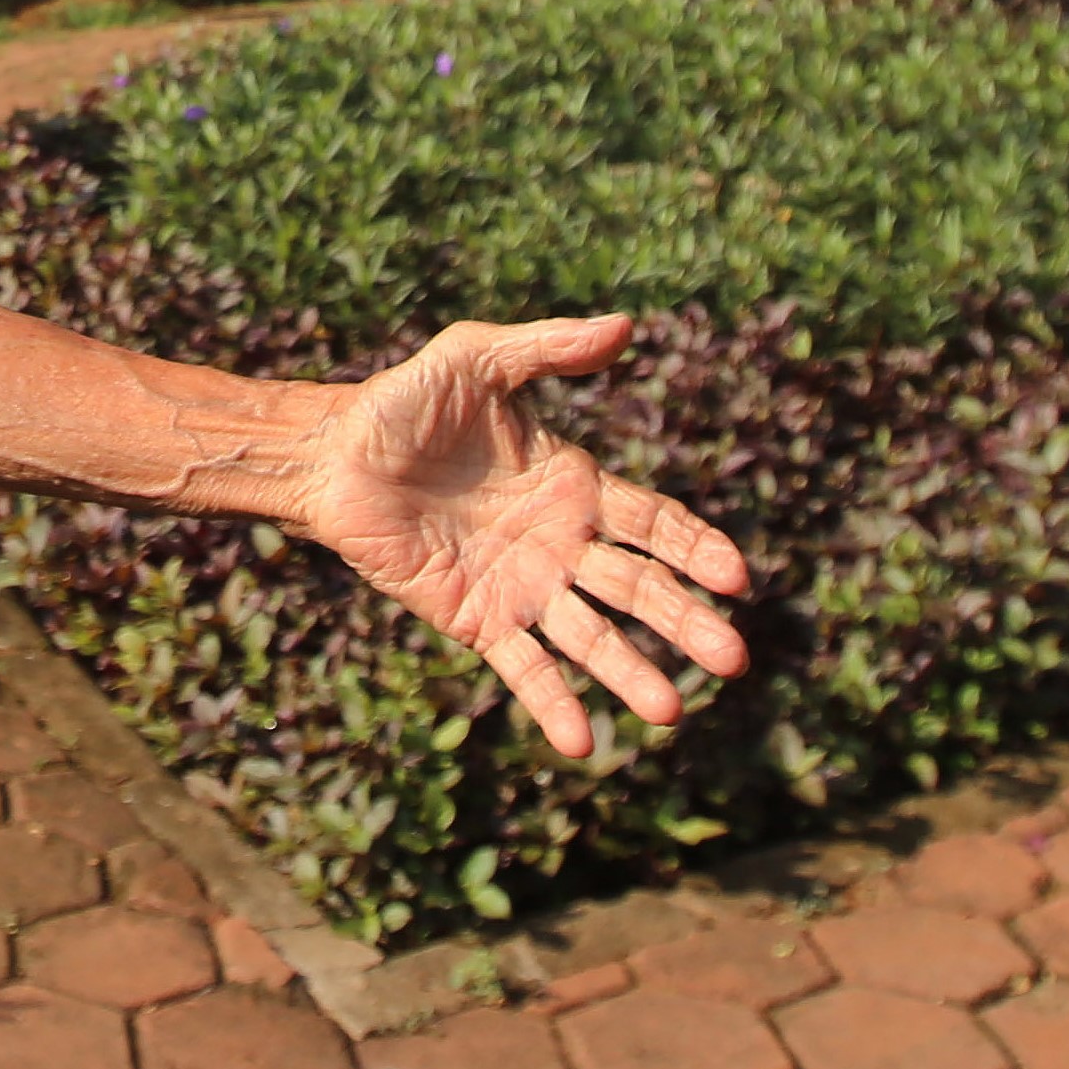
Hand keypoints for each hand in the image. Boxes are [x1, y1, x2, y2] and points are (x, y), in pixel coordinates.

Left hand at [295, 314, 751, 758]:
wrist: (332, 455)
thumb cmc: (403, 403)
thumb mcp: (476, 360)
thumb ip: (548, 347)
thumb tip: (627, 326)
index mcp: (574, 485)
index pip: (655, 525)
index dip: (696, 550)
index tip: (736, 577)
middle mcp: (561, 544)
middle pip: (638, 589)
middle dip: (685, 623)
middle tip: (732, 660)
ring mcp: (523, 587)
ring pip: (590, 638)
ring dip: (630, 675)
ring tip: (670, 713)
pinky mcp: (477, 618)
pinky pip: (522, 667)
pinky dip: (551, 703)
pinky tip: (581, 742)